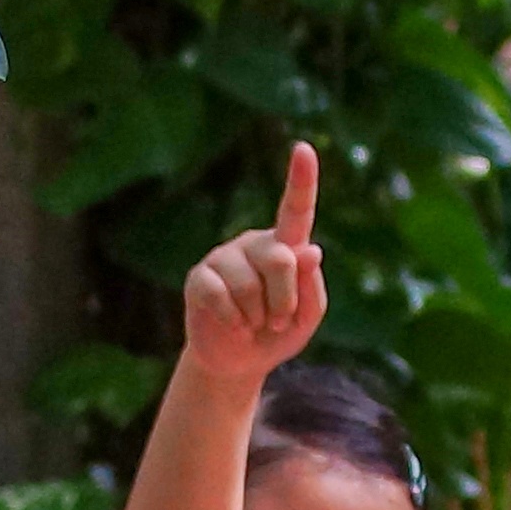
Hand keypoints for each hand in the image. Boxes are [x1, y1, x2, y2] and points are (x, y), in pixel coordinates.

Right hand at [182, 144, 327, 386]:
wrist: (238, 361)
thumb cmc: (278, 333)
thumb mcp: (308, 317)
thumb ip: (311, 286)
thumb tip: (311, 250)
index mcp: (285, 245)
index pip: (295, 209)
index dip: (301, 179)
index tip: (303, 148)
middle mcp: (254, 244)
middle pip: (281, 259)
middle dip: (285, 300)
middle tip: (278, 321)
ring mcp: (223, 257)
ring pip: (250, 285)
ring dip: (258, 317)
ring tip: (253, 324)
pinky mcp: (199, 277)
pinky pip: (220, 296)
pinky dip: (234, 321)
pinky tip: (234, 325)